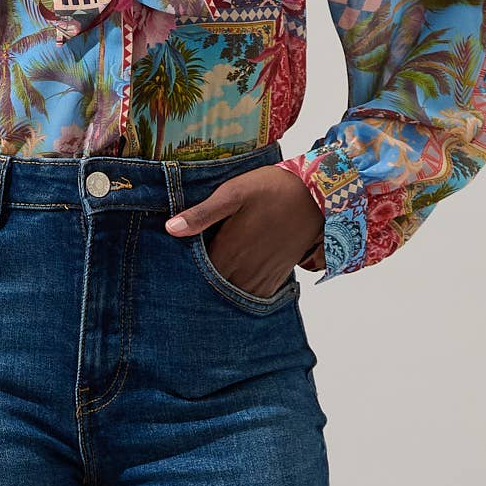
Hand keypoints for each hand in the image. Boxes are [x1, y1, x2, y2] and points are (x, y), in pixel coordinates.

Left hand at [164, 165, 326, 295]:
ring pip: (234, 295)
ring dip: (220, 289)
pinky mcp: (277, 276)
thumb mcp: (233, 193)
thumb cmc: (270, 189)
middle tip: (184, 273)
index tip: (172, 264)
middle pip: (214, 289)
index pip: (196, 276)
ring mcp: (262, 276)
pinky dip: (241, 291)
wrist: (315, 195)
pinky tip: (234, 276)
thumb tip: (171, 228)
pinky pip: (255, 296)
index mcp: (229, 251)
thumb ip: (202, 214)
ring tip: (208, 275)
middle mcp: (245, 271)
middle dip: (200, 283)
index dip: (182, 272)